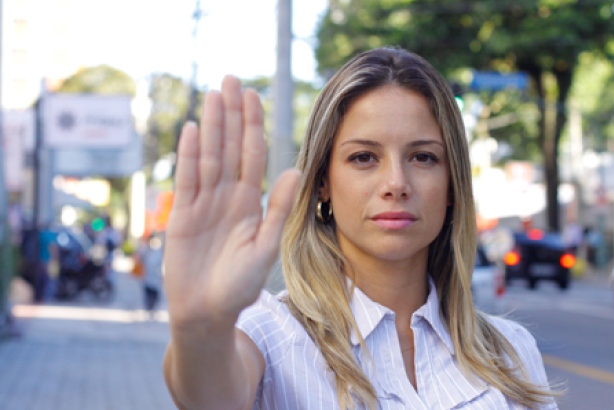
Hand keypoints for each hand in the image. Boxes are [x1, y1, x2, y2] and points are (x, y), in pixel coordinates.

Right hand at [164, 76, 299, 328]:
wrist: (208, 312)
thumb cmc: (240, 285)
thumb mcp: (265, 246)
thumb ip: (278, 208)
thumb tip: (296, 169)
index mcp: (250, 202)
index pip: (252, 155)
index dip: (252, 125)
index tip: (254, 95)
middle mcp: (227, 196)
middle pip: (229, 147)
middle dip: (231, 114)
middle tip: (232, 79)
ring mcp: (203, 203)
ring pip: (208, 156)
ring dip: (210, 126)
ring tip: (213, 94)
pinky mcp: (181, 215)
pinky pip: (186, 179)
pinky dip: (188, 156)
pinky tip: (191, 130)